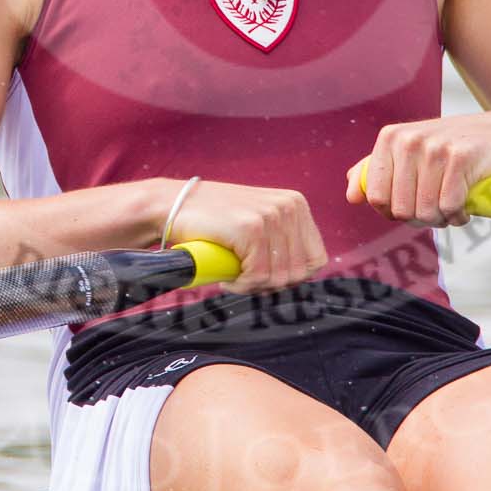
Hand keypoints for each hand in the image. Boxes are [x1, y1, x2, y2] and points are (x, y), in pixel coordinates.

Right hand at [166, 179, 327, 293]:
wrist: (174, 205)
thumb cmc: (215, 221)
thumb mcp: (259, 221)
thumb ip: (283, 240)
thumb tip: (300, 276)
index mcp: (296, 204)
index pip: (316, 258)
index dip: (293, 277)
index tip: (267, 277)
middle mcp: (289, 206)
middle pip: (298, 271)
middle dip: (271, 284)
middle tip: (245, 279)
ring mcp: (271, 216)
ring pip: (278, 277)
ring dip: (253, 286)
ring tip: (234, 276)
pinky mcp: (251, 228)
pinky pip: (257, 276)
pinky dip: (240, 286)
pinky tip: (227, 278)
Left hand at [345, 111, 490, 226]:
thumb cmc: (449, 149)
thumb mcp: (409, 151)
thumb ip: (376, 170)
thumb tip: (352, 194)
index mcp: (390, 138)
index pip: (375, 196)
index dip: (393, 211)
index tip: (411, 205)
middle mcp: (409, 140)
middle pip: (401, 209)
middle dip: (421, 218)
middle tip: (437, 208)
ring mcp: (434, 148)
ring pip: (426, 211)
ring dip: (442, 218)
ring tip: (451, 206)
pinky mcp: (460, 158)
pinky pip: (449, 207)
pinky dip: (459, 214)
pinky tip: (465, 204)